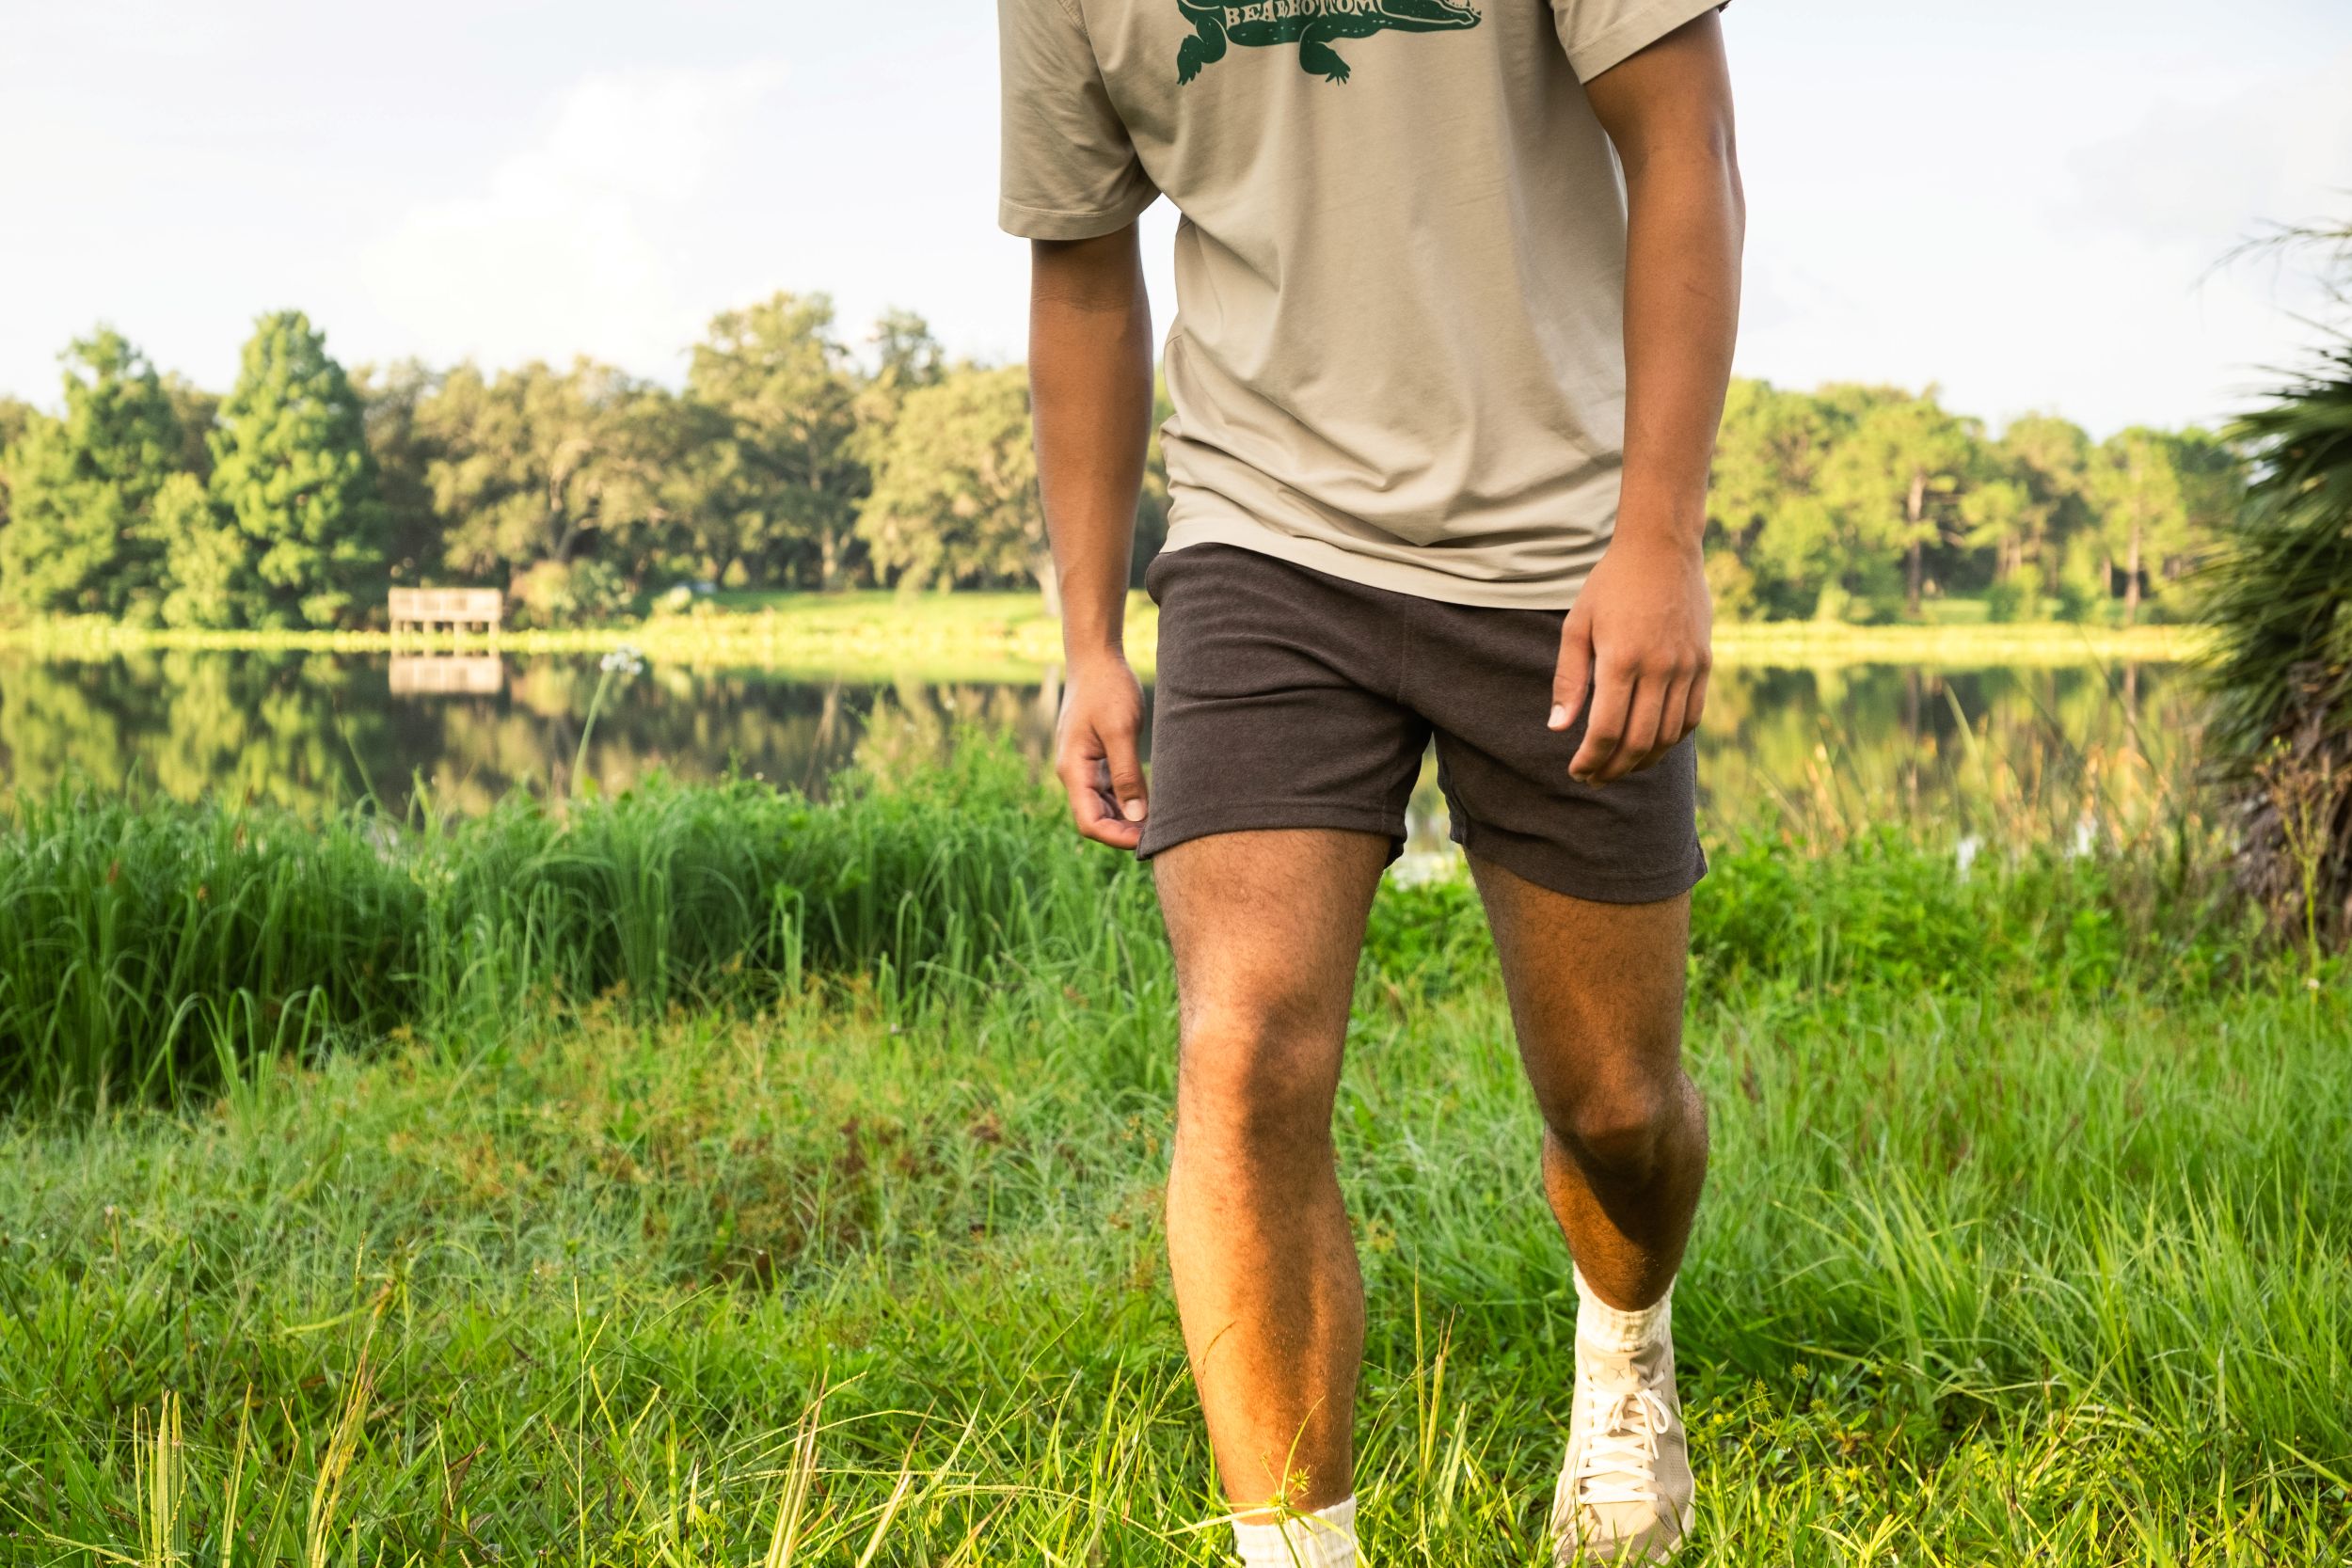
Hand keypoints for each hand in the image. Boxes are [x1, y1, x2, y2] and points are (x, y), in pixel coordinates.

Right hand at [1054, 651, 1149, 847]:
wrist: (1096, 658)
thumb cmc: (1107, 688)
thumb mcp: (1120, 730)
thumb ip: (1127, 775)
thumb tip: (1136, 817)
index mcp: (1073, 770)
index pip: (1089, 822)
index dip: (1117, 837)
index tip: (1147, 839)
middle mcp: (1074, 773)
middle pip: (1096, 819)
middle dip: (1125, 831)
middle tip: (1161, 834)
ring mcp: (1084, 767)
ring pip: (1103, 807)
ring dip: (1127, 818)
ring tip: (1160, 821)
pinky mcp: (1095, 759)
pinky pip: (1109, 790)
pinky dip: (1128, 800)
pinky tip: (1151, 801)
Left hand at [1549, 534, 1712, 784]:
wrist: (1662, 549)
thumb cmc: (1610, 585)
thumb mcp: (1577, 625)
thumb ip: (1569, 679)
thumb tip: (1558, 727)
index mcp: (1621, 659)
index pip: (1607, 731)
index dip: (1591, 760)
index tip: (1577, 771)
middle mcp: (1659, 668)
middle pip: (1639, 742)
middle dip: (1613, 769)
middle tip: (1594, 778)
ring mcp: (1687, 667)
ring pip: (1668, 736)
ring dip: (1643, 761)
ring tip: (1619, 767)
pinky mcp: (1704, 663)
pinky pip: (1692, 717)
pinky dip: (1671, 740)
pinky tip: (1651, 746)